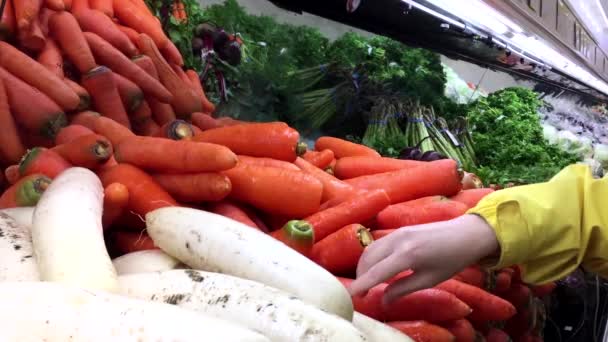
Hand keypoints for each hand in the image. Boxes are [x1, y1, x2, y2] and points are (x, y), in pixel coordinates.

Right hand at [348, 214, 498, 302]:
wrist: (465, 234)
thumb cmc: (451, 260)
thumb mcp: (428, 280)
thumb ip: (402, 289)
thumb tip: (383, 301)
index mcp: (407, 256)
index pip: (376, 273)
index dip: (361, 285)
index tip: (350, 295)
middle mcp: (398, 241)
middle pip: (368, 260)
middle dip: (360, 277)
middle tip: (362, 295)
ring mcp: (397, 233)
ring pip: (370, 250)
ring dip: (364, 266)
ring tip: (367, 283)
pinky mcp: (399, 230)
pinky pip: (378, 244)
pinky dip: (372, 257)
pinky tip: (377, 268)